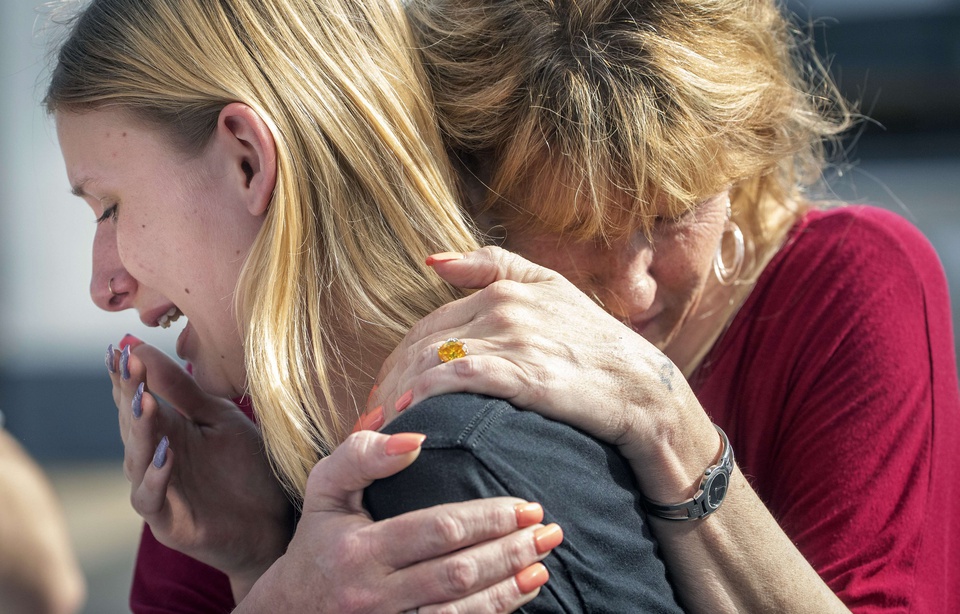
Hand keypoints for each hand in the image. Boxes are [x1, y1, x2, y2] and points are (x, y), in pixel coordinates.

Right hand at [108, 339, 292, 597]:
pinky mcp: (168, 521)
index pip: (136, 398)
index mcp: (166, 430)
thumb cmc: (245, 469)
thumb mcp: (220, 419)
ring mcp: (158, 490)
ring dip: (140, 430)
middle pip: (132, 424)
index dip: (126, 376)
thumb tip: (141, 348)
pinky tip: (167, 453)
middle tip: (128, 365)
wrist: (273, 521)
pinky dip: (156, 476)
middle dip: (129, 394)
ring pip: (136, 459)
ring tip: (145, 401)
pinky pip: (151, 497)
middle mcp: (153, 459)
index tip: (120, 348)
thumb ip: (185, 390)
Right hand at [240, 430, 555, 612]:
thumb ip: (361, 454)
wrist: (291, 608)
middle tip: (548, 531)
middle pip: (457, 573)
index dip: (487, 519)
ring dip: (509, 588)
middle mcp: (373, 595)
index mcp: (358, 550)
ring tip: (542, 563)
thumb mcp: (325, 488)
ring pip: (461, 612)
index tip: (525, 505)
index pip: (436, 531)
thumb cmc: (318, 539)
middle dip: (509, 551)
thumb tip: (414, 436)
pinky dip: (492, 613)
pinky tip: (521, 593)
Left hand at [366, 246, 717, 499]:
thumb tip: (431, 260)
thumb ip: (493, 267)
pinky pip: (460, 379)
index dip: (397, 361)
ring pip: (433, 361)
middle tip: (371, 418)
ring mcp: (515, 339)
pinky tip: (411, 413)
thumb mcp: (552, 289)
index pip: (428, 326)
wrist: (644, 390)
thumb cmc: (596, 346)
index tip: (382, 394)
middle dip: (389, 383)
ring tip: (382, 427)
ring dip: (398, 394)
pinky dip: (429, 394)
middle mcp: (504, 307)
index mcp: (503, 289)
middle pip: (422, 344)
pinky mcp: (527, 373)